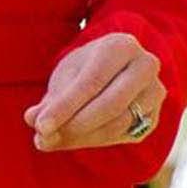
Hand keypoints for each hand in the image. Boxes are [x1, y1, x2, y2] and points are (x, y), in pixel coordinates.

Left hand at [22, 31, 166, 152]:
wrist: (118, 68)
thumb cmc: (88, 67)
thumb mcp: (68, 73)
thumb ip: (52, 97)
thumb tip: (32, 119)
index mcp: (122, 46)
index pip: (92, 81)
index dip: (65, 106)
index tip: (39, 125)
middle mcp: (145, 67)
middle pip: (110, 105)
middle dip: (73, 125)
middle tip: (43, 137)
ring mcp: (154, 93)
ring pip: (117, 124)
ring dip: (80, 137)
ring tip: (49, 141)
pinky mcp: (153, 117)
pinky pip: (122, 135)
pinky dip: (92, 141)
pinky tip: (70, 141)